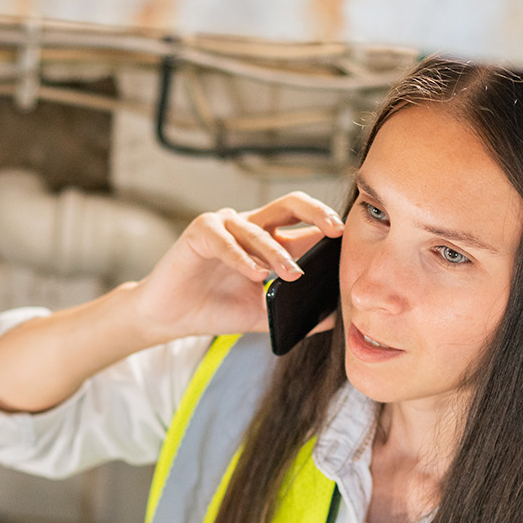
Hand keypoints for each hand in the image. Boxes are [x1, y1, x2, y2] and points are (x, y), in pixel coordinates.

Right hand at [127, 193, 344, 341]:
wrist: (171, 317)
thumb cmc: (217, 309)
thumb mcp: (264, 314)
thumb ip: (297, 313)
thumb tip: (337, 318)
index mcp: (270, 240)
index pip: (306, 222)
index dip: (329, 225)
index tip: (352, 238)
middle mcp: (251, 226)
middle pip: (290, 204)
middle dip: (316, 212)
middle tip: (335, 230)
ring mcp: (225, 226)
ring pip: (259, 229)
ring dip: (277, 253)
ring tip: (291, 275)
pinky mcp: (200, 232)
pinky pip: (225, 240)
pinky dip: (241, 257)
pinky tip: (254, 274)